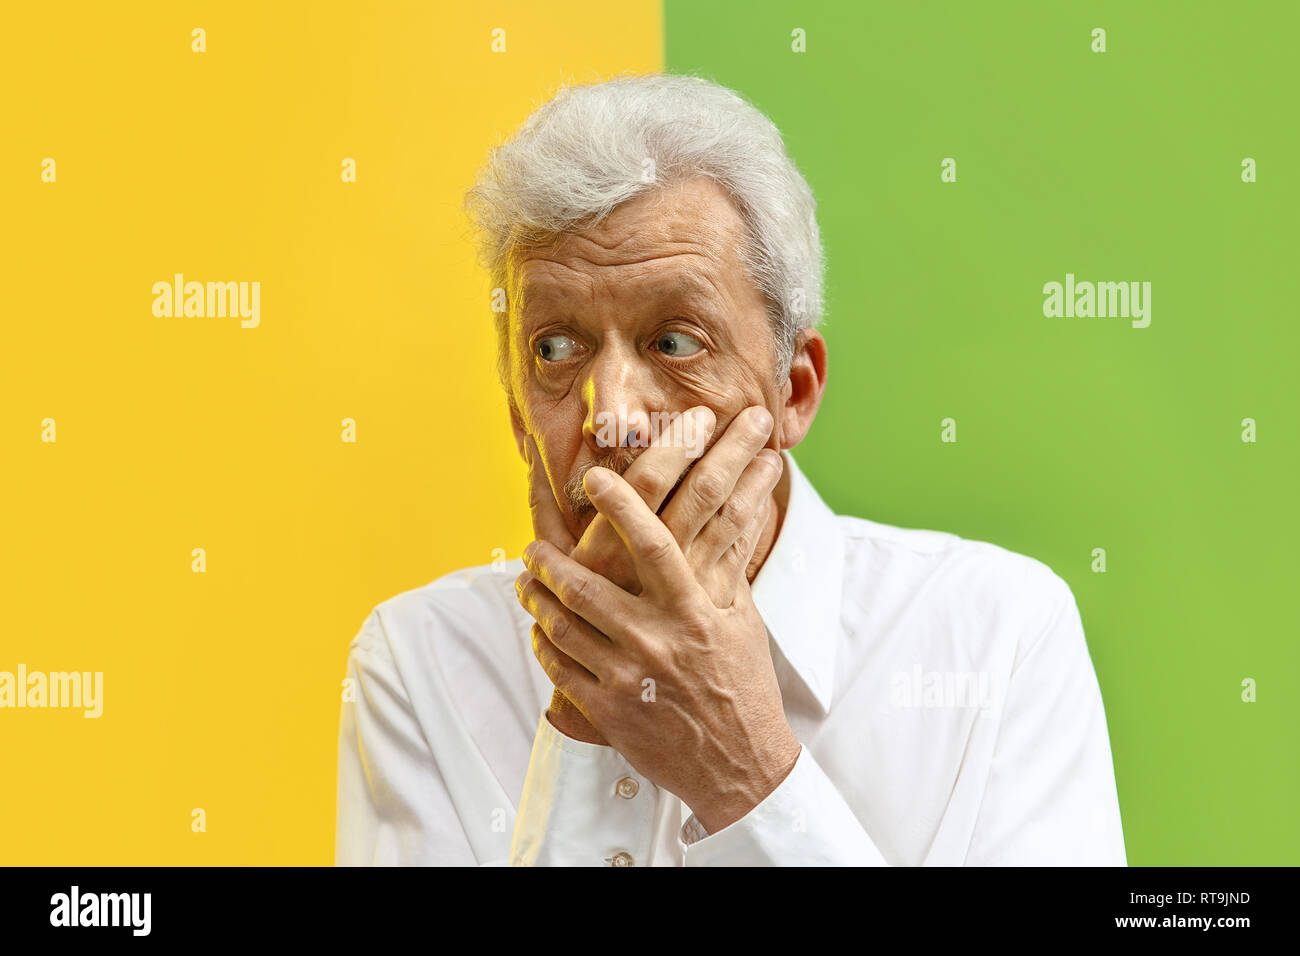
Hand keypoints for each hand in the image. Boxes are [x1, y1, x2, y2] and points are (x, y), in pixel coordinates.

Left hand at [522, 405, 782, 744]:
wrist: (742, 767)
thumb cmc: (746, 688)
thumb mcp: (745, 622)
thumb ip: (724, 569)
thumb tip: (730, 513)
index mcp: (692, 613)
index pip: (651, 545)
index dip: (621, 506)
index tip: (595, 477)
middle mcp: (656, 641)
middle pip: (585, 587)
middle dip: (548, 561)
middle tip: (532, 546)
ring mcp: (628, 679)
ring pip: (562, 627)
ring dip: (536, 599)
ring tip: (526, 582)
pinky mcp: (609, 713)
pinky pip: (560, 670)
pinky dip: (543, 644)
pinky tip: (540, 629)